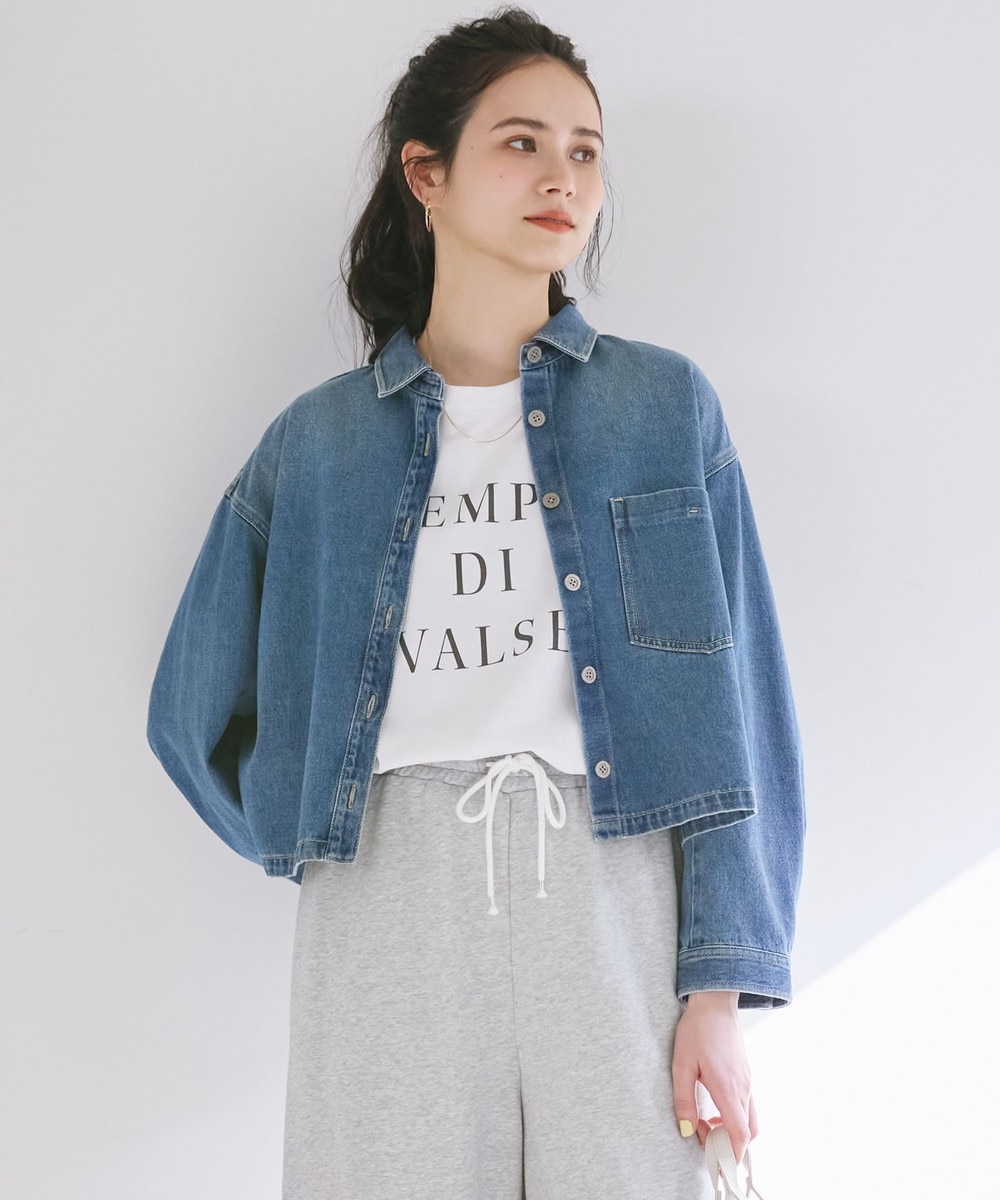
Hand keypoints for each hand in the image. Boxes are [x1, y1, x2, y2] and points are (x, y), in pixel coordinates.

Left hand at [671, 990, 757, 1164]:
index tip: (720, 1163)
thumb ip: (683, 1100)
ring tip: (706, 1120)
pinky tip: (714, 1104)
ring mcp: (748, 1081)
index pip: (740, 1134)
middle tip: (707, 1139)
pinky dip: (735, 1115)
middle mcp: (743, 1088)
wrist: (715, 1003)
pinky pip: (747, 1104)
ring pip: (750, 1119)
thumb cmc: (697, 1030)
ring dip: (732, 1129)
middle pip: (749, 1132)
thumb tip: (686, 1129)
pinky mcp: (747, 1074)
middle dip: (731, 1144)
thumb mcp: (681, 1064)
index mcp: (728, 1088)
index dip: (733, 1154)